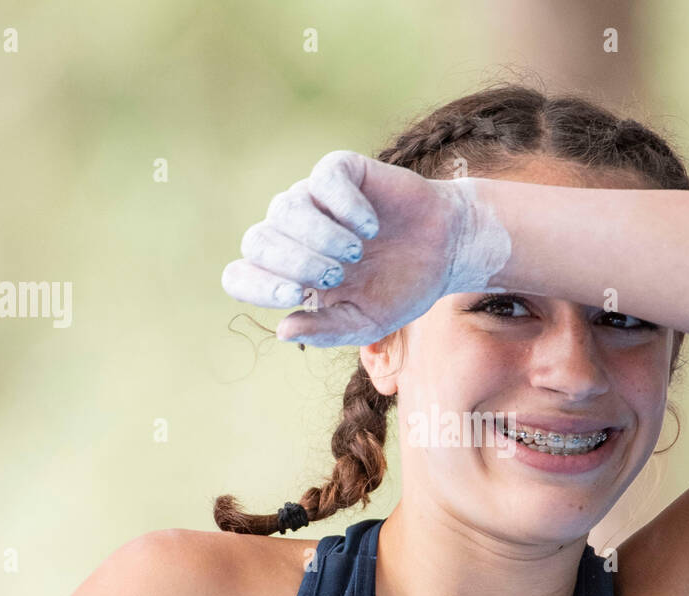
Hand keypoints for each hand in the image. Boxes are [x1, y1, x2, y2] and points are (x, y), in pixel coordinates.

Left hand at [220, 150, 510, 347]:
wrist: (447, 251)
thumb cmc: (402, 288)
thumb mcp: (366, 322)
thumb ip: (326, 330)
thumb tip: (282, 330)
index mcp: (289, 272)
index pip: (240, 275)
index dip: (257, 286)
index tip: (295, 296)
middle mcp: (293, 233)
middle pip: (257, 241)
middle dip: (295, 263)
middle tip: (337, 276)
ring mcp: (314, 199)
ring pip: (285, 208)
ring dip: (319, 236)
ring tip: (355, 253)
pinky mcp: (340, 171)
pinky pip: (323, 180)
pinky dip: (344, 206)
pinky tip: (370, 226)